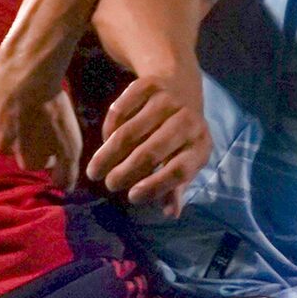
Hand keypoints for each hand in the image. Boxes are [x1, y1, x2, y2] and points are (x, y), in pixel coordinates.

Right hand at [0, 67, 81, 187]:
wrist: (27, 73)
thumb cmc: (51, 112)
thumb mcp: (69, 147)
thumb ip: (66, 171)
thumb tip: (64, 188)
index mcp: (22, 157)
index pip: (35, 163)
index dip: (48, 152)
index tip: (56, 139)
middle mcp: (1, 144)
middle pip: (15, 146)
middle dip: (27, 138)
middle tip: (42, 120)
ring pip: (2, 125)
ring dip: (13, 119)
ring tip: (30, 104)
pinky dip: (4, 99)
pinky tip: (17, 89)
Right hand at [87, 74, 212, 215]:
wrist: (179, 83)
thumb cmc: (181, 134)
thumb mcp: (185, 158)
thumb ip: (176, 187)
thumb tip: (170, 214)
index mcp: (200, 145)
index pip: (179, 171)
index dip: (155, 186)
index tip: (132, 197)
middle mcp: (188, 122)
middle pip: (151, 152)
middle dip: (125, 172)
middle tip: (109, 185)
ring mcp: (168, 101)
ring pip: (131, 132)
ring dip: (109, 154)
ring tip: (95, 170)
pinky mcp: (149, 85)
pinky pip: (121, 110)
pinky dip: (109, 129)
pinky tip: (104, 142)